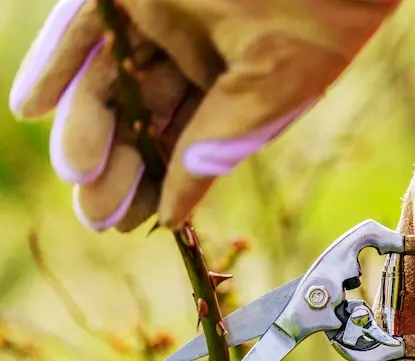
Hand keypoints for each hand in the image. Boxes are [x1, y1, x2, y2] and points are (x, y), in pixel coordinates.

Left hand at [10, 0, 397, 231]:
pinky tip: (33, 107)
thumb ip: (217, 147)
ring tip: (77, 172)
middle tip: (97, 213)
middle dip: (119, 165)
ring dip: (86, 127)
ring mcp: (161, 16)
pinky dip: (56, 64)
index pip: (186, 141)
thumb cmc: (318, 20)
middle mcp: (194, 51)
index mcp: (235, 82)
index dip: (158, 183)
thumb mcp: (269, 93)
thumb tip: (175, 214)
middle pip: (143, 116)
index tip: (133, 224)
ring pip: (110, 79)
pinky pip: (84, 27)